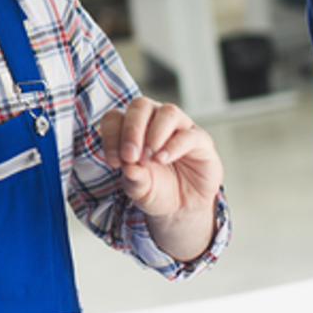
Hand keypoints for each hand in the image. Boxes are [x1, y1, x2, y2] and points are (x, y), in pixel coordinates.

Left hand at [97, 98, 223, 261]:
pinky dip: (174, 146)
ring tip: (149, 159)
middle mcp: (156, 121)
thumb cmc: (157, 189)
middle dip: (132, 130)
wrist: (183, 207)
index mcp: (133, 128)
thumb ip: (132, 178)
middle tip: (130, 156)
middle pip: (141, 105)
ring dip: (154, 134)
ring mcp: (180, 128)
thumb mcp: (139, 189)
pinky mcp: (201, 140)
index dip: (111, 135)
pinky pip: (189, 134)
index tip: (115, 161)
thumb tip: (128, 167)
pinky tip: (163, 159)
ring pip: (167, 112)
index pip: (116, 117)